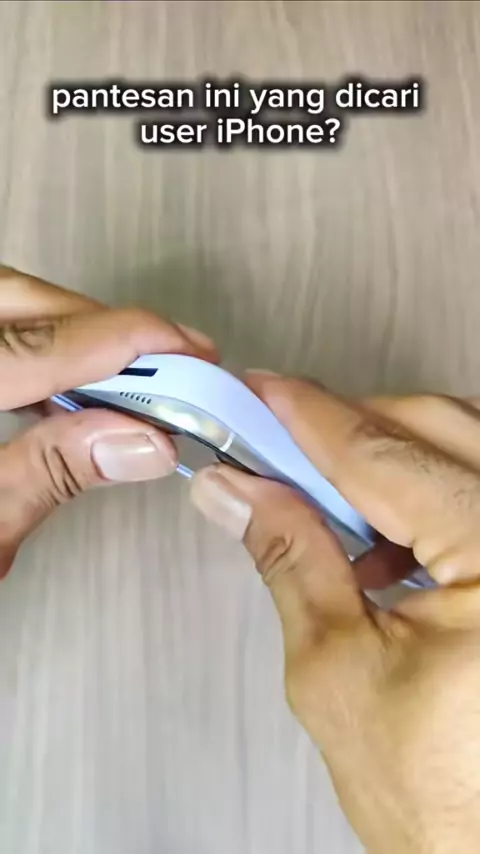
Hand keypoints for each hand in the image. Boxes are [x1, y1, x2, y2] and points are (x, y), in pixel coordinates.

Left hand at [0, 265, 217, 577]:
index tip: (184, 350)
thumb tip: (140, 442)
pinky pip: (3, 337)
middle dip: (99, 319)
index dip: (116, 342)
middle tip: (175, 353)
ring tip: (141, 368)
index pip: (31, 347)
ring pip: (11, 311)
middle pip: (17, 301)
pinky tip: (79, 381)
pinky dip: (46, 348)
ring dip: (75, 328)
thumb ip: (50, 476)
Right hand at [190, 373, 479, 853]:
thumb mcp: (337, 669)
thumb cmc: (447, 801)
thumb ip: (289, 556)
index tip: (261, 394)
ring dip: (386, 459)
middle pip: (434, 427)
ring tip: (326, 505)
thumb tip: (241, 490)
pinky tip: (385, 538)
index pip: (385, 456)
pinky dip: (425, 490)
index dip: (308, 418)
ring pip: (462, 443)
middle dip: (346, 430)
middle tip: (278, 445)